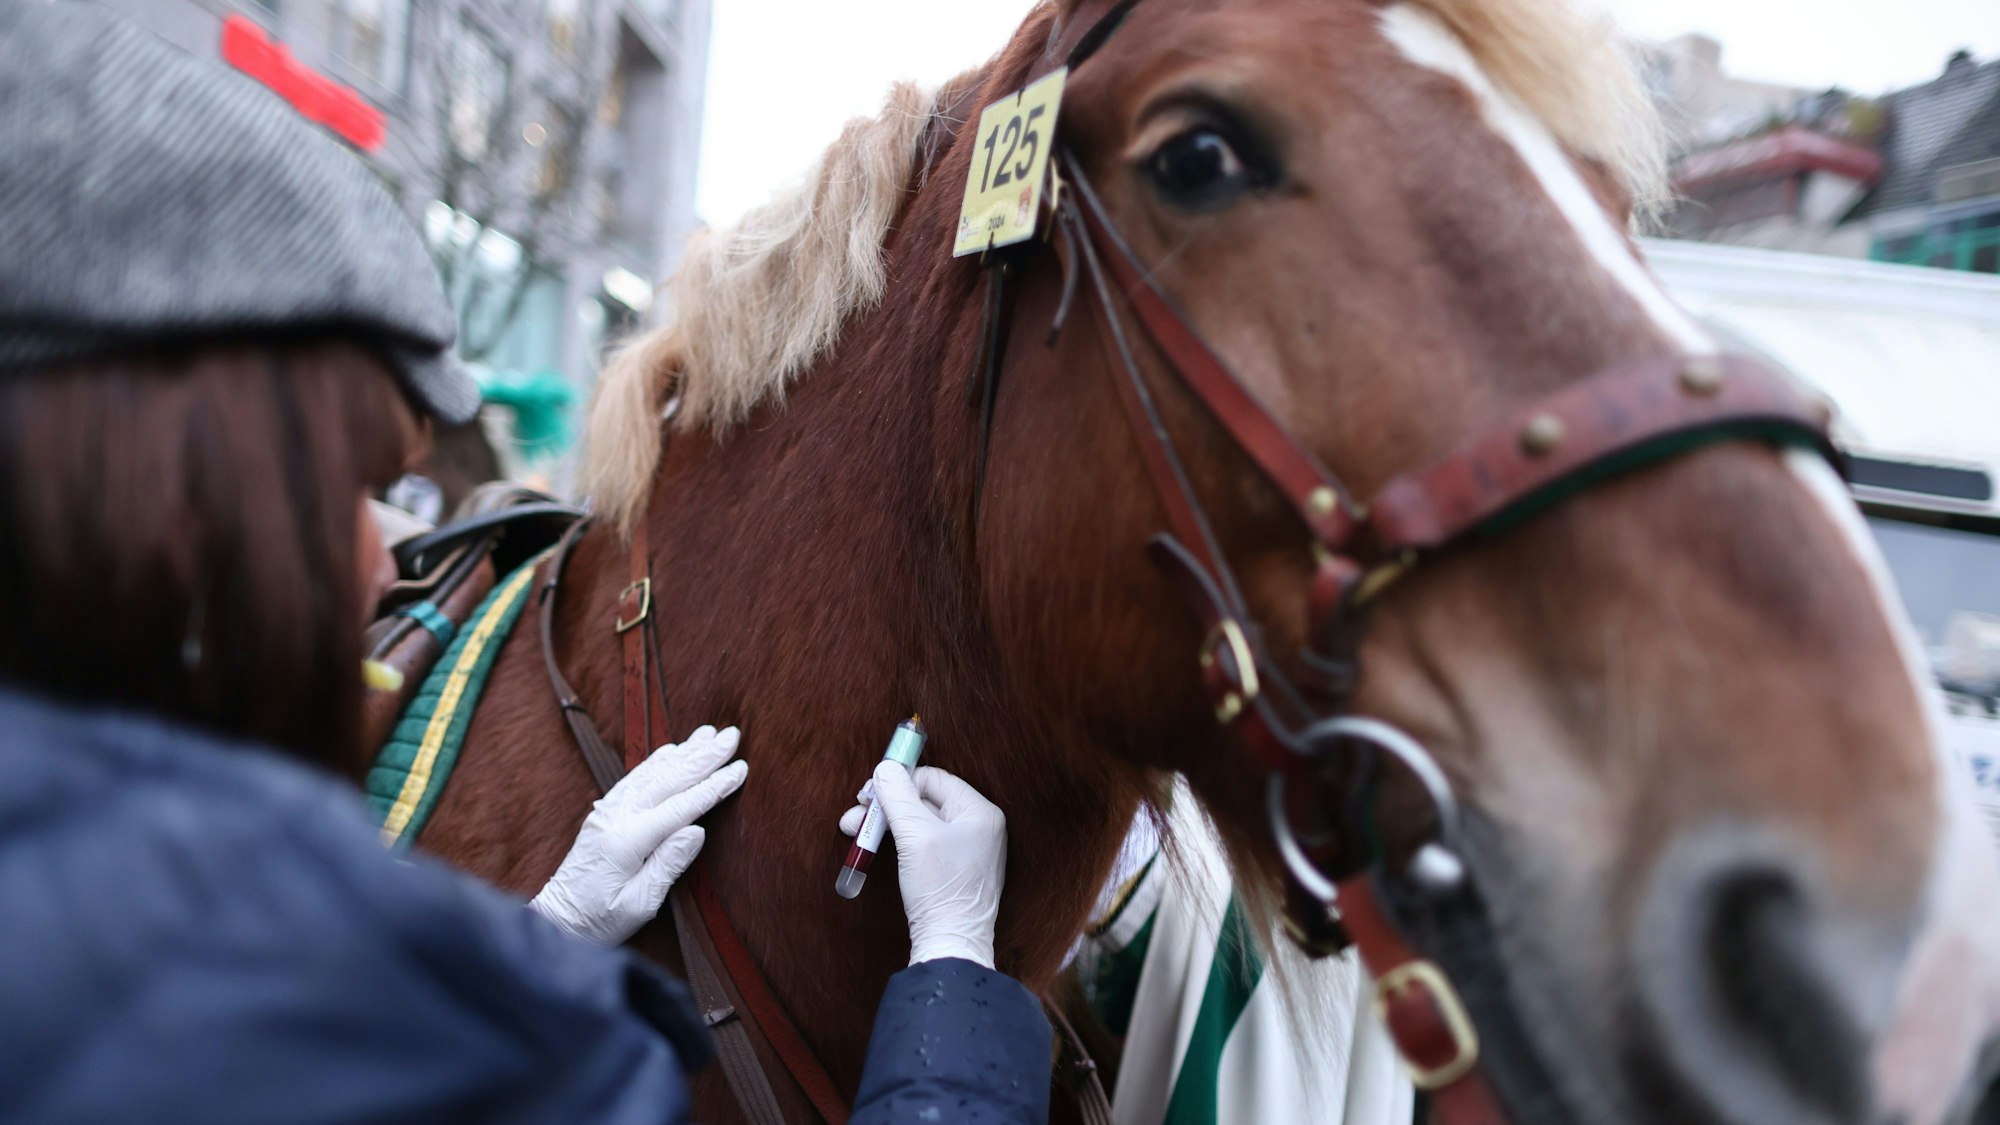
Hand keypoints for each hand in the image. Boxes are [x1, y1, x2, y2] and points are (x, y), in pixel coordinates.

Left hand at [530, 725, 746, 944]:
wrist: (557, 919)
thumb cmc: (600, 920)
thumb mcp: (640, 904)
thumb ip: (668, 865)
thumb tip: (697, 830)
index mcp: (628, 840)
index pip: (681, 806)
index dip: (713, 787)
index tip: (740, 768)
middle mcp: (617, 817)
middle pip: (668, 779)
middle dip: (702, 756)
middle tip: (731, 734)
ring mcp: (608, 811)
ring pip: (651, 773)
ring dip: (683, 752)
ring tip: (709, 734)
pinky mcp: (604, 813)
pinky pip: (634, 778)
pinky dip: (656, 761)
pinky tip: (672, 750)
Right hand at [840, 763, 1004, 968]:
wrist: (950, 944)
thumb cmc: (940, 889)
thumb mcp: (915, 835)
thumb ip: (898, 796)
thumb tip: (886, 768)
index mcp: (979, 812)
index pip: (934, 779)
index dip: (898, 782)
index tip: (868, 793)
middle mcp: (978, 826)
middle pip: (924, 800)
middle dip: (886, 806)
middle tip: (857, 813)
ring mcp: (967, 849)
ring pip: (919, 822)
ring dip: (886, 823)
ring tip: (855, 831)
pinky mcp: (953, 869)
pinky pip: (923, 842)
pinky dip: (898, 841)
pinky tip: (874, 844)